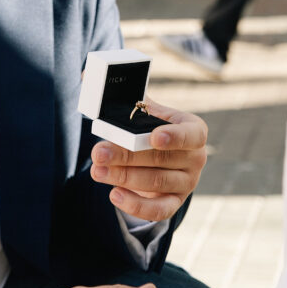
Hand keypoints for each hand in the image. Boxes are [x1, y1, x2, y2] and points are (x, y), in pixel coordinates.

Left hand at [90, 98, 207, 221]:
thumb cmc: (150, 127)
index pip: (190, 135)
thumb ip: (126, 97)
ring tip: (97, 170)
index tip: (153, 136)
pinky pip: (158, 210)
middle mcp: (196, 157)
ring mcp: (188, 183)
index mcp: (194, 130)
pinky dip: (136, 205)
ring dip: (123, 177)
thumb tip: (90, 77)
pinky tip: (114, 194)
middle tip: (100, 152)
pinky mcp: (175, 203)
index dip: (174, 136)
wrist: (158, 155)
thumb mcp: (146, 111)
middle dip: (127, 155)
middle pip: (162, 158)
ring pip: (156, 182)